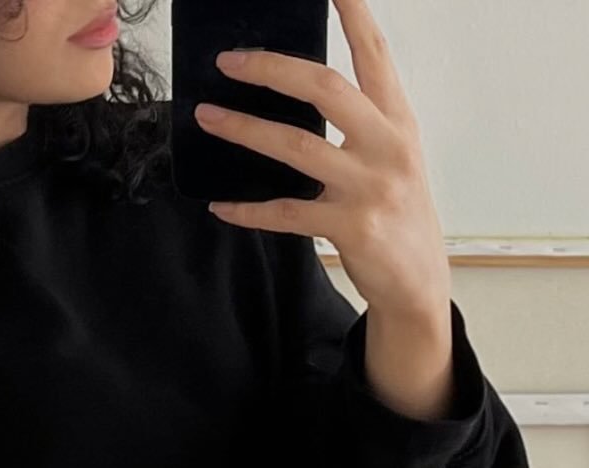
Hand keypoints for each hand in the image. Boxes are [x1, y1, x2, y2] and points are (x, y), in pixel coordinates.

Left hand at [195, 0, 451, 322]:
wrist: (418, 282)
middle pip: (325, 88)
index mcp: (399, 122)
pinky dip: (248, 210)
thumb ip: (359, 126)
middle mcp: (387, 147)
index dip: (354, 16)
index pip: (375, 56)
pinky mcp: (350, 227)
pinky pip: (285, 213)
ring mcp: (369, 187)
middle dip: (272, 69)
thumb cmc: (398, 214)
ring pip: (296, 146)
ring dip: (244, 129)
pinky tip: (222, 206)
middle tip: (229, 60)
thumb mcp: (392, 159)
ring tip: (208, 116)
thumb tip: (299, 94)